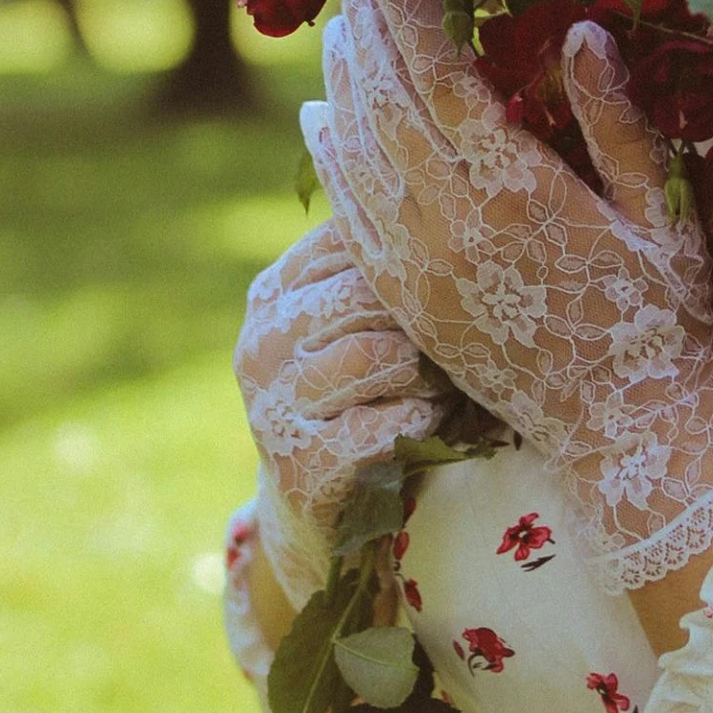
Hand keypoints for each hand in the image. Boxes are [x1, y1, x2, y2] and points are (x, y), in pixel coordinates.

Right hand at [233, 213, 453, 604]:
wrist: (322, 511)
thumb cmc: (361, 398)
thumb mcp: (355, 325)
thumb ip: (378, 271)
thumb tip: (449, 201)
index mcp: (273, 294)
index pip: (346, 240)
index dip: (409, 260)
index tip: (446, 281)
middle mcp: (260, 343)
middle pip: (364, 294)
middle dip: (423, 321)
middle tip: (452, 348)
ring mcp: (271, 407)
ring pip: (377, 357)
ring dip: (427, 376)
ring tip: (438, 389)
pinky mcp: (300, 466)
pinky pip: (386, 424)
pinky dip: (420, 424)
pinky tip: (421, 430)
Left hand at [300, 0, 712, 591]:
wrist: (626, 425)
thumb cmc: (660, 311)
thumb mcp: (661, 211)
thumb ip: (617, 122)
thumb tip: (583, 33)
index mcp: (523, 192)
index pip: (443, 82)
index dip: (414, 21)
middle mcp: (457, 225)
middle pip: (388, 108)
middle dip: (370, 40)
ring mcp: (421, 267)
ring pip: (358, 157)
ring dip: (342, 88)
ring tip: (338, 36)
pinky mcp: (405, 301)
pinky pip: (350, 215)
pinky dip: (330, 160)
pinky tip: (321, 121)